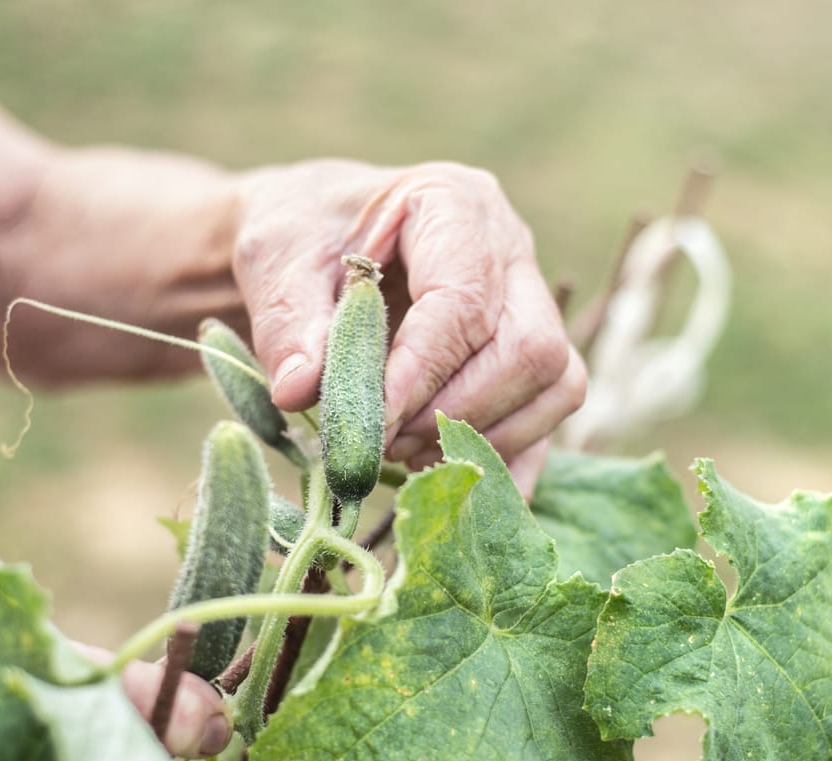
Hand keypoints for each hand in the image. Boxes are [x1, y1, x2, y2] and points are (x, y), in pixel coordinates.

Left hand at [232, 159, 585, 494]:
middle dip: (457, 412)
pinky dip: (508, 459)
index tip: (373, 419)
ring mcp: (530, 302)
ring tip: (403, 451)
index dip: (422, 371)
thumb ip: (288, 322)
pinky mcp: (528, 354)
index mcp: (453, 204)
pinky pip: (549, 413)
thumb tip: (301, 390)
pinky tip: (453, 485)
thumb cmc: (299, 235)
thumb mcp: (276, 261)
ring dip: (481, 437)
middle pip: (530, 349)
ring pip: (555, 384)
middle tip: (386, 441)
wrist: (312, 241)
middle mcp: (510, 250)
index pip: (463, 301)